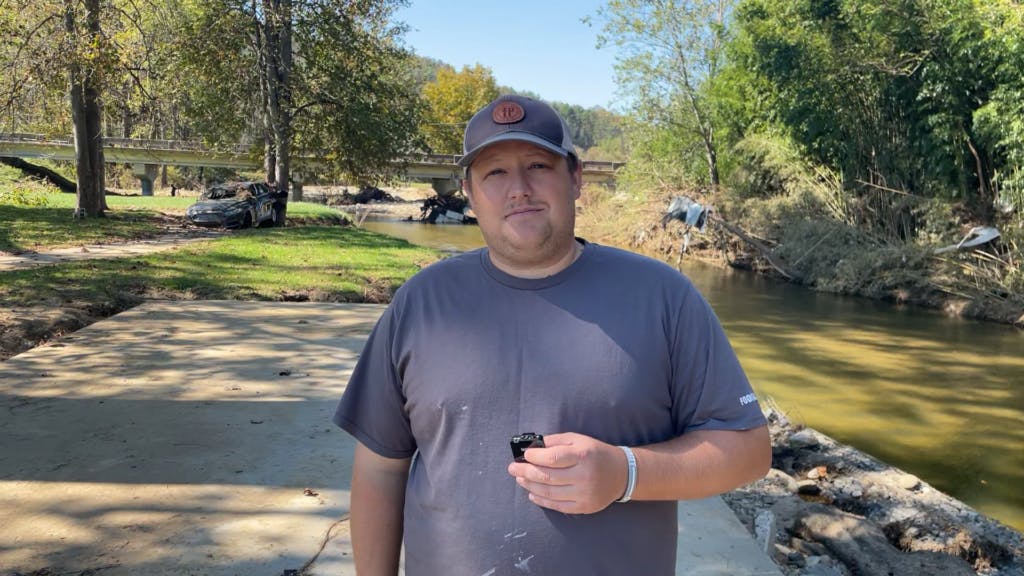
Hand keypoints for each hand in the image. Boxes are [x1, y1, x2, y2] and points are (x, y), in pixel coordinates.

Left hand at [506, 432, 627, 513]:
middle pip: (548, 477)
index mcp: (583, 455)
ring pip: (550, 493)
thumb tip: (533, 446)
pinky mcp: (584, 507)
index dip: (534, 457)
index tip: (524, 455)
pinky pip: (558, 506)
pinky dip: (542, 500)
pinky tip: (532, 494)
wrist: (621, 474)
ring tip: (520, 479)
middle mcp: (584, 476)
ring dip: (530, 486)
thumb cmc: (595, 453)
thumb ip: (556, 441)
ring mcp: (584, 494)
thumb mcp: (579, 439)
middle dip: (526, 472)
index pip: (552, 458)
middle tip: (512, 468)